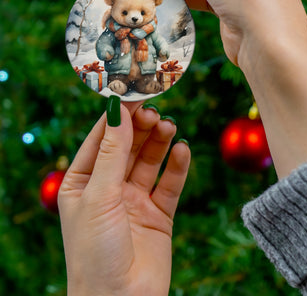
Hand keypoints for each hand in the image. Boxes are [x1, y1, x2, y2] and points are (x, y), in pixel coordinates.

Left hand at [58, 100, 190, 295]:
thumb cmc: (95, 252)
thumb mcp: (99, 195)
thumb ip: (112, 153)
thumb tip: (118, 111)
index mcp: (83, 182)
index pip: (101, 139)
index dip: (118, 117)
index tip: (135, 94)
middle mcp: (109, 188)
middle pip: (128, 147)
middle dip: (141, 128)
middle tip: (155, 112)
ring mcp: (135, 200)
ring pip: (150, 161)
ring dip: (160, 142)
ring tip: (169, 127)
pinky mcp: (159, 213)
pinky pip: (170, 183)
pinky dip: (177, 166)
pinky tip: (182, 151)